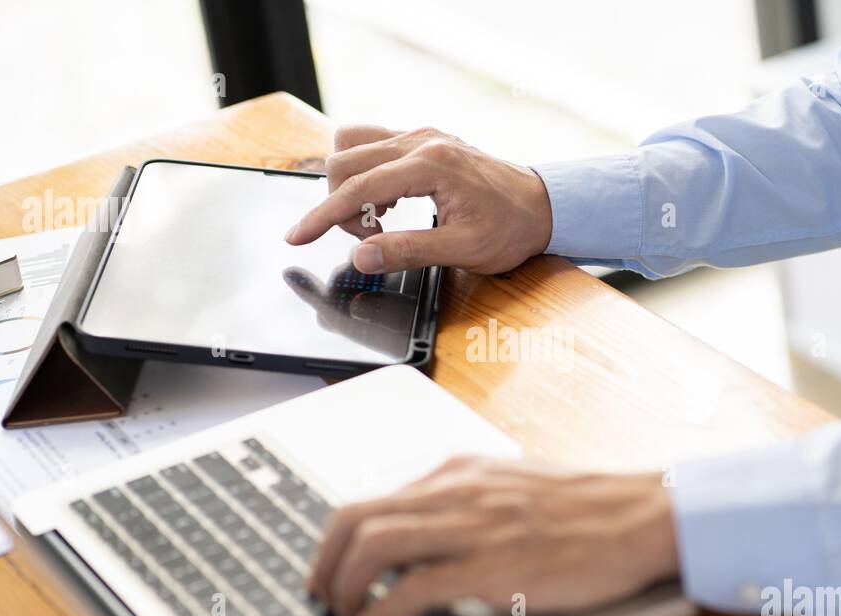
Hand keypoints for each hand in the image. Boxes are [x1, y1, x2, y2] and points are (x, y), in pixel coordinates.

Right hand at [283, 125, 553, 275]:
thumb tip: (362, 257)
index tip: (297, 237)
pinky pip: (373, 144)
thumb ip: (408, 251)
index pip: (358, 188)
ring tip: (375, 221)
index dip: (322, 216)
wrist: (544, 206)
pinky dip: (366, 173)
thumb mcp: (461, 250)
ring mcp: (421, 134)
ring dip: (349, 183)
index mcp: (431, 164)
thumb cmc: (510, 229)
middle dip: (338, 204)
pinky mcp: (423, 138)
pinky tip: (387, 205)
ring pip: (353, 144)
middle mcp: (422, 139)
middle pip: (345, 159)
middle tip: (365, 239)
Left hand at [308, 456, 679, 615]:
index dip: (336, 538)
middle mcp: (458, 490)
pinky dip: (377, 615)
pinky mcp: (493, 566)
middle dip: (324, 561)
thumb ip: (466, 503)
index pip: (374, 497)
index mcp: (460, 472)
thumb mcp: (513, 487)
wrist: (643, 515)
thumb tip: (425, 533)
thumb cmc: (590, 507)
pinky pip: (412, 589)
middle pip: (357, 516)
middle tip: (320, 595)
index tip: (328, 565)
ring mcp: (474, 526)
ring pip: (374, 544)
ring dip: (342, 586)